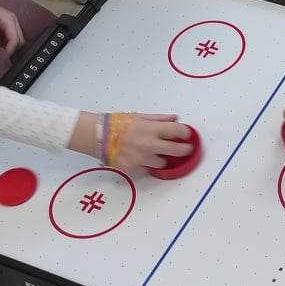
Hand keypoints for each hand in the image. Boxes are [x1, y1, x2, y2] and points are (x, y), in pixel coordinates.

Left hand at [0, 0, 23, 55]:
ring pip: (12, 40)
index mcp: (8, 20)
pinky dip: (1, 45)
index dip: (9, 52)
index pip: (15, 40)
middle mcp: (11, 21)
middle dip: (10, 51)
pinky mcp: (0, 25)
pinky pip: (5, 38)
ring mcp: (6, 23)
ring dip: (5, 48)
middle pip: (18, 41)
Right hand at [70, 112, 194, 169]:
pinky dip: (146, 165)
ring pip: (162, 163)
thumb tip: (176, 119)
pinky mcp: (133, 169)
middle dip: (184, 150)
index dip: (185, 133)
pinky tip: (141, 159)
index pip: (177, 132)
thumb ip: (159, 119)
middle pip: (176, 151)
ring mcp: (141, 159)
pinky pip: (146, 169)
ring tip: (155, 153)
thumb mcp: (140, 116)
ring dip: (161, 158)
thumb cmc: (118, 123)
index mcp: (151, 129)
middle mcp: (149, 145)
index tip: (186, 135)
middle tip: (186, 149)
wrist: (98, 136)